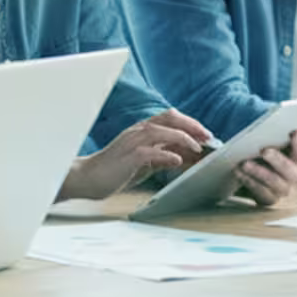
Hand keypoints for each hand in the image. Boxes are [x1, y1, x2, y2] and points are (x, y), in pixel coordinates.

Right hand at [60, 109, 210, 200]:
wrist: (88, 178)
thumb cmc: (115, 171)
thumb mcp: (144, 163)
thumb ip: (162, 158)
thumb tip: (183, 158)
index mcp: (141, 130)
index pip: (170, 118)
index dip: (190, 123)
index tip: (206, 135)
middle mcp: (137, 131)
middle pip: (168, 118)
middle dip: (191, 125)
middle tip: (208, 137)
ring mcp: (131, 142)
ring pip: (160, 131)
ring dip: (182, 138)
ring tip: (197, 148)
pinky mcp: (127, 157)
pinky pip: (149, 151)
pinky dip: (165, 154)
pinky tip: (177, 160)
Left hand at [233, 130, 296, 205]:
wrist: (254, 170)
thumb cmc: (266, 151)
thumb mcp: (273, 143)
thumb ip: (276, 137)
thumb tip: (269, 131)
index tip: (294, 132)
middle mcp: (296, 178)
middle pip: (291, 171)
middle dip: (277, 160)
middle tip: (264, 151)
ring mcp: (284, 190)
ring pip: (274, 182)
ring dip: (258, 172)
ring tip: (244, 163)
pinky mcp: (270, 199)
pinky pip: (260, 192)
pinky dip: (248, 181)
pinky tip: (238, 172)